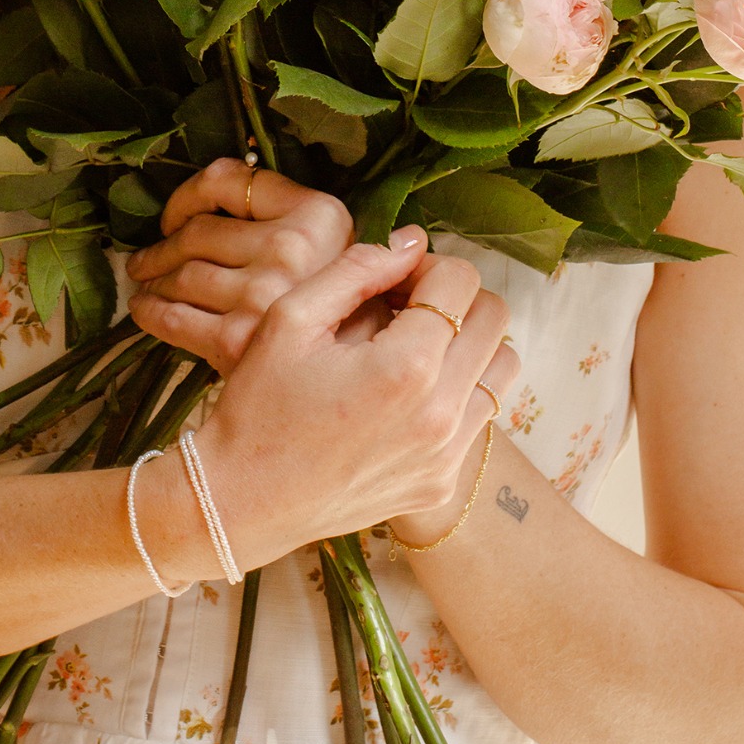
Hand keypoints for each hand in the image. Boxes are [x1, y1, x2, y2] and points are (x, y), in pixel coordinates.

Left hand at [127, 157, 392, 373]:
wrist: (353, 383)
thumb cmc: (343, 311)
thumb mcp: (335, 244)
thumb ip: (287, 212)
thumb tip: (210, 190)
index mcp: (318, 214)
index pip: (227, 180)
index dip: (187, 196)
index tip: (177, 217)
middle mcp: (291, 248)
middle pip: (197, 232)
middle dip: (163, 245)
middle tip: (148, 257)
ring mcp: (261, 294)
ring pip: (181, 273)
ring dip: (153, 277)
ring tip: (146, 281)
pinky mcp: (235, 339)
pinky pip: (173, 317)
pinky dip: (150, 311)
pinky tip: (145, 309)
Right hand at [189, 231, 521, 569]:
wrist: (240, 501)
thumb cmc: (258, 405)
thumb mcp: (291, 317)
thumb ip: (359, 268)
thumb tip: (412, 242)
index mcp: (406, 367)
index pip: (460, 280)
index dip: (425, 264)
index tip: (390, 280)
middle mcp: (441, 414)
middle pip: (495, 317)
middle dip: (452, 297)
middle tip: (402, 307)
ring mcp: (447, 454)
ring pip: (502, 367)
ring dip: (467, 342)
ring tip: (412, 346)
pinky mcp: (441, 482)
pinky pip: (479, 416)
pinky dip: (456, 391)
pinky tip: (403, 393)